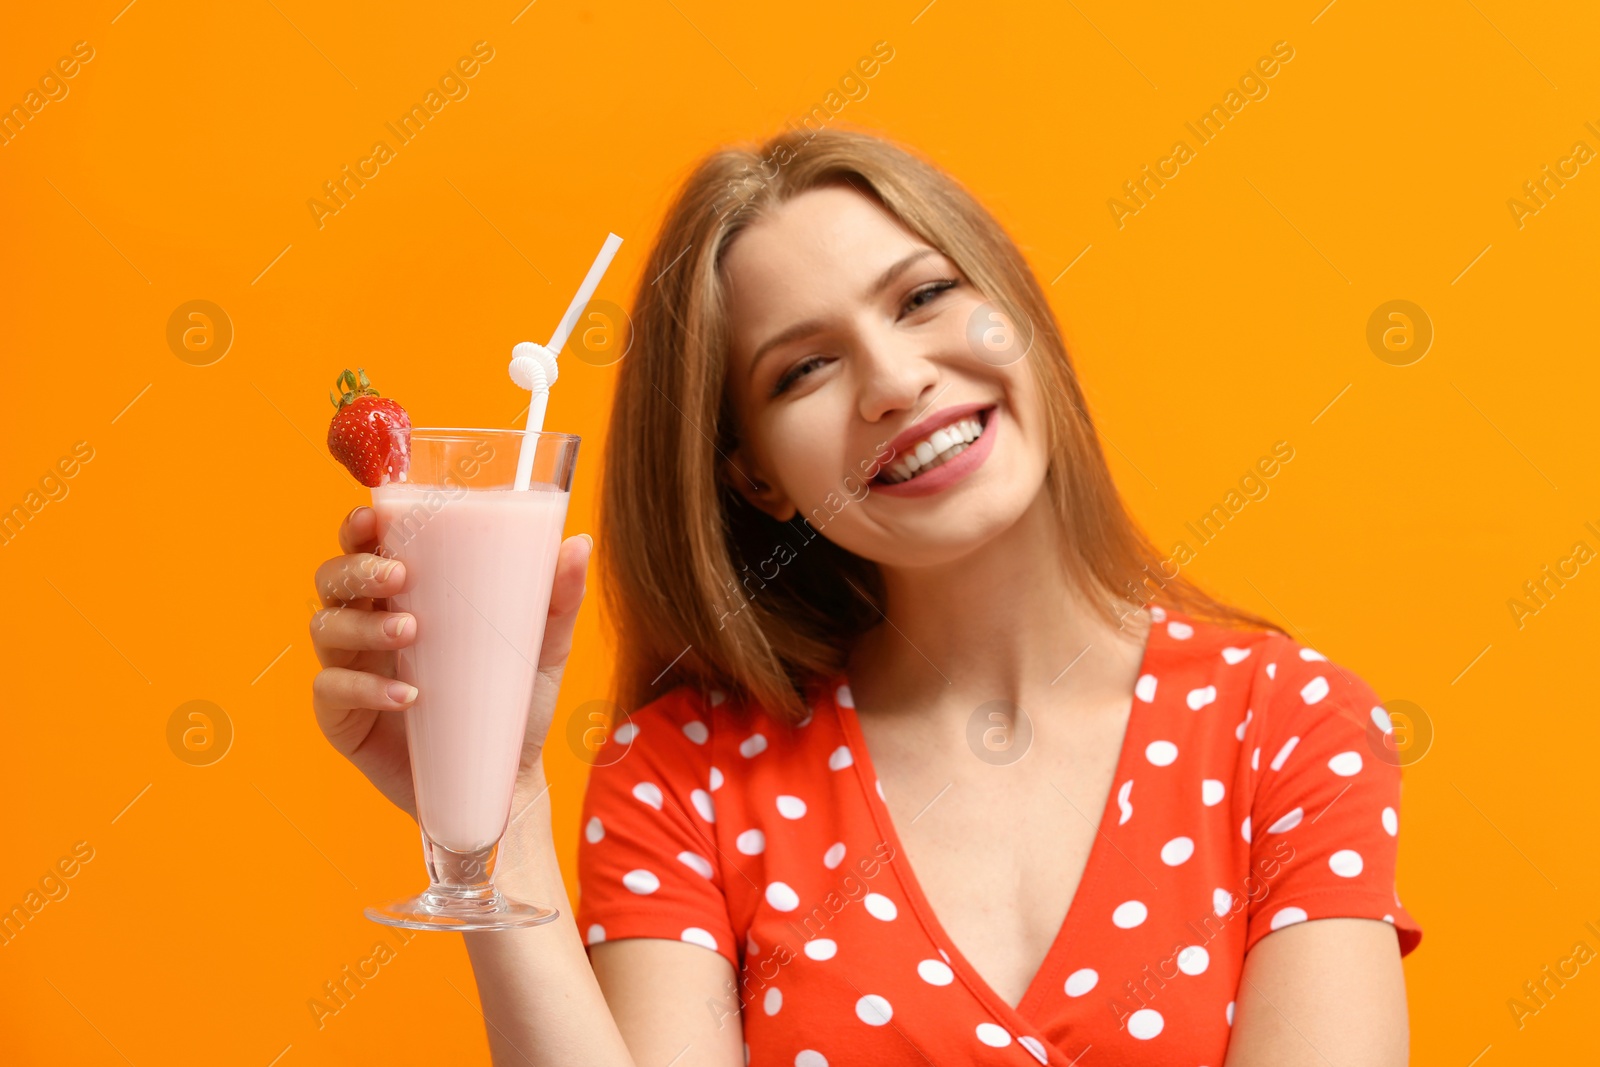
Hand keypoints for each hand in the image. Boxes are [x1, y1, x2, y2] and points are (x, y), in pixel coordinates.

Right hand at [310, 505, 592, 821]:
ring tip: (411, 631)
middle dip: (356, 569)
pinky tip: (407, 694)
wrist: (504, 777)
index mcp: (404, 594)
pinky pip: (332, 690)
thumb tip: (579, 542)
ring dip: (364, 624)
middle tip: (400, 576)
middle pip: (332, 578)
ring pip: (327, 628)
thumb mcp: (543, 646)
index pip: (365, 545)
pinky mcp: (342, 716)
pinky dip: (366, 687)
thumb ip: (558, 597)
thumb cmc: (513, 701)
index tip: (376, 515)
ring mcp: (350, 669)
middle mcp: (368, 623)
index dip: (358, 525)